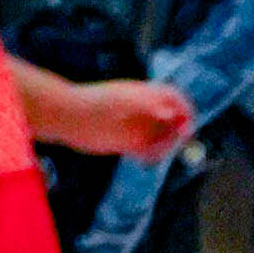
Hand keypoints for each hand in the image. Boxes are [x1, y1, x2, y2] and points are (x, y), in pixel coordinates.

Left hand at [64, 77, 194, 157]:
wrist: (67, 116)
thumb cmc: (95, 105)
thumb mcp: (124, 102)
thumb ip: (150, 106)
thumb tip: (171, 112)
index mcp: (144, 95)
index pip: (175, 98)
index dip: (185, 111)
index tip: (187, 127)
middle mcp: (143, 111)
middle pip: (172, 121)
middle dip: (176, 132)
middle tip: (170, 142)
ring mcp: (135, 127)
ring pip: (162, 137)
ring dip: (165, 146)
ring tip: (152, 150)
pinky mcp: (126, 144)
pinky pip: (148, 151)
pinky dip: (151, 155)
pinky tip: (143, 157)